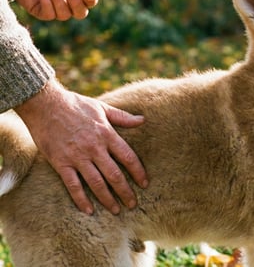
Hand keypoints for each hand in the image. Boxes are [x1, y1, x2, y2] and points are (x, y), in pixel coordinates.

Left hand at [0, 0, 97, 20]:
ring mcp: (55, 9)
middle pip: (81, 13)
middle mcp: (68, 3)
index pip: (89, 2)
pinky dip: (47, 3)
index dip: (92, 1)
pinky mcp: (42, 13)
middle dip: (76, 3)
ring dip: (58, 0)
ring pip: (65, 15)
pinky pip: (50, 15)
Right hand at [15, 80, 147, 214]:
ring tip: (116, 210)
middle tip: (133, 204)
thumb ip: (123, 117)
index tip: (145, 184)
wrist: (46, 105)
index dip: (138, 172)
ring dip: (107, 199)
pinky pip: (73, 185)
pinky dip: (81, 199)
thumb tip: (143, 120)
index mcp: (106, 134)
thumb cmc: (76, 105)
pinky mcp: (61, 163)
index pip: (128, 157)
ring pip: (96, 183)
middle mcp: (94, 148)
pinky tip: (89, 210)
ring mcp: (77, 156)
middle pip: (114, 174)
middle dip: (125, 191)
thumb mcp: (102, 108)